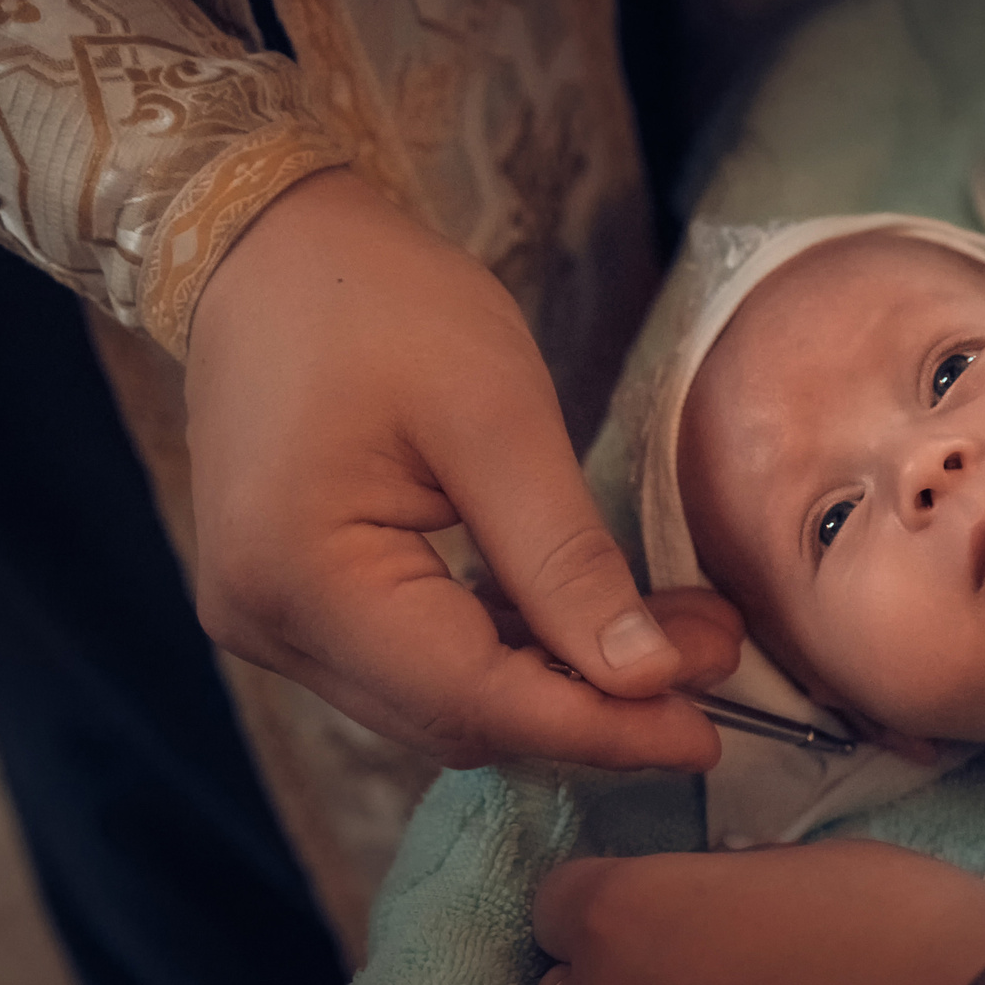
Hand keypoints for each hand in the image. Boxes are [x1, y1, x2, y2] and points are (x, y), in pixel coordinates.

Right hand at [185, 167, 739, 769]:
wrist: (270, 250)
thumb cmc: (376, 305)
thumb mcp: (497, 418)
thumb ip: (568, 559)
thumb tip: (646, 678)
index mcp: (301, 580)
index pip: (474, 699)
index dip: (598, 727)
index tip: (706, 734)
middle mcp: (271, 626)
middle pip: (460, 715)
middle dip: (595, 705)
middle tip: (715, 663)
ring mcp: (278, 623)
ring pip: (447, 699)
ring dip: (567, 683)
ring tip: (684, 639)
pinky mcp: (304, 607)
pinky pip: (424, 660)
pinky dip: (519, 650)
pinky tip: (607, 624)